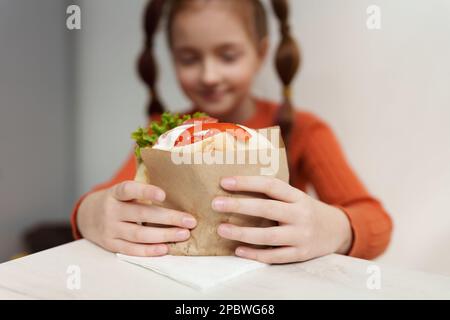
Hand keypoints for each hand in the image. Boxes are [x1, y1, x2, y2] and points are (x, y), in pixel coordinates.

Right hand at [77, 181, 196, 255]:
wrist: (86, 216)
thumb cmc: (115, 201)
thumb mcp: (122, 190)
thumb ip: (141, 190)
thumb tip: (175, 185)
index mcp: (115, 193)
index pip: (129, 190)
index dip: (145, 191)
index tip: (163, 194)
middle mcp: (111, 210)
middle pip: (142, 215)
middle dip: (169, 218)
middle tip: (190, 221)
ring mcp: (110, 229)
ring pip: (139, 234)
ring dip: (164, 235)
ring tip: (183, 234)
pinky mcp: (110, 244)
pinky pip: (131, 249)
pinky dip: (149, 250)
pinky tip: (165, 248)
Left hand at [212, 176, 352, 263]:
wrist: (337, 230)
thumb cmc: (305, 211)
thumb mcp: (295, 197)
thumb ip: (274, 194)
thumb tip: (235, 187)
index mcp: (297, 196)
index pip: (271, 185)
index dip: (247, 182)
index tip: (224, 181)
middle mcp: (301, 215)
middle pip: (267, 208)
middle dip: (239, 206)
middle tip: (216, 203)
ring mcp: (301, 236)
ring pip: (269, 236)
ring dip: (243, 233)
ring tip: (221, 229)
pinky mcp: (301, 254)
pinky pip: (275, 256)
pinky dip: (256, 254)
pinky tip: (238, 251)